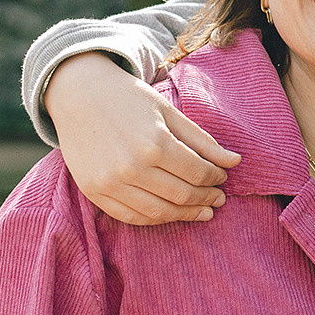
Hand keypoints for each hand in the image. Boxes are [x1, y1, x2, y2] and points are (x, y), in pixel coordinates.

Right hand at [44, 52, 239, 225]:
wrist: (78, 95)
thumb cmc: (129, 99)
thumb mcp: (169, 112)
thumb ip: (202, 140)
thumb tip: (235, 162)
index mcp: (155, 143)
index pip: (198, 172)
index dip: (216, 178)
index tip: (223, 177)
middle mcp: (132, 167)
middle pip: (181, 194)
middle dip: (206, 198)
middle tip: (219, 198)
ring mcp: (110, 183)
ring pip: (158, 212)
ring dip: (186, 214)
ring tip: (203, 212)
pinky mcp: (94, 192)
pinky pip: (130, 217)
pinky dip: (155, 219)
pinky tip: (171, 213)